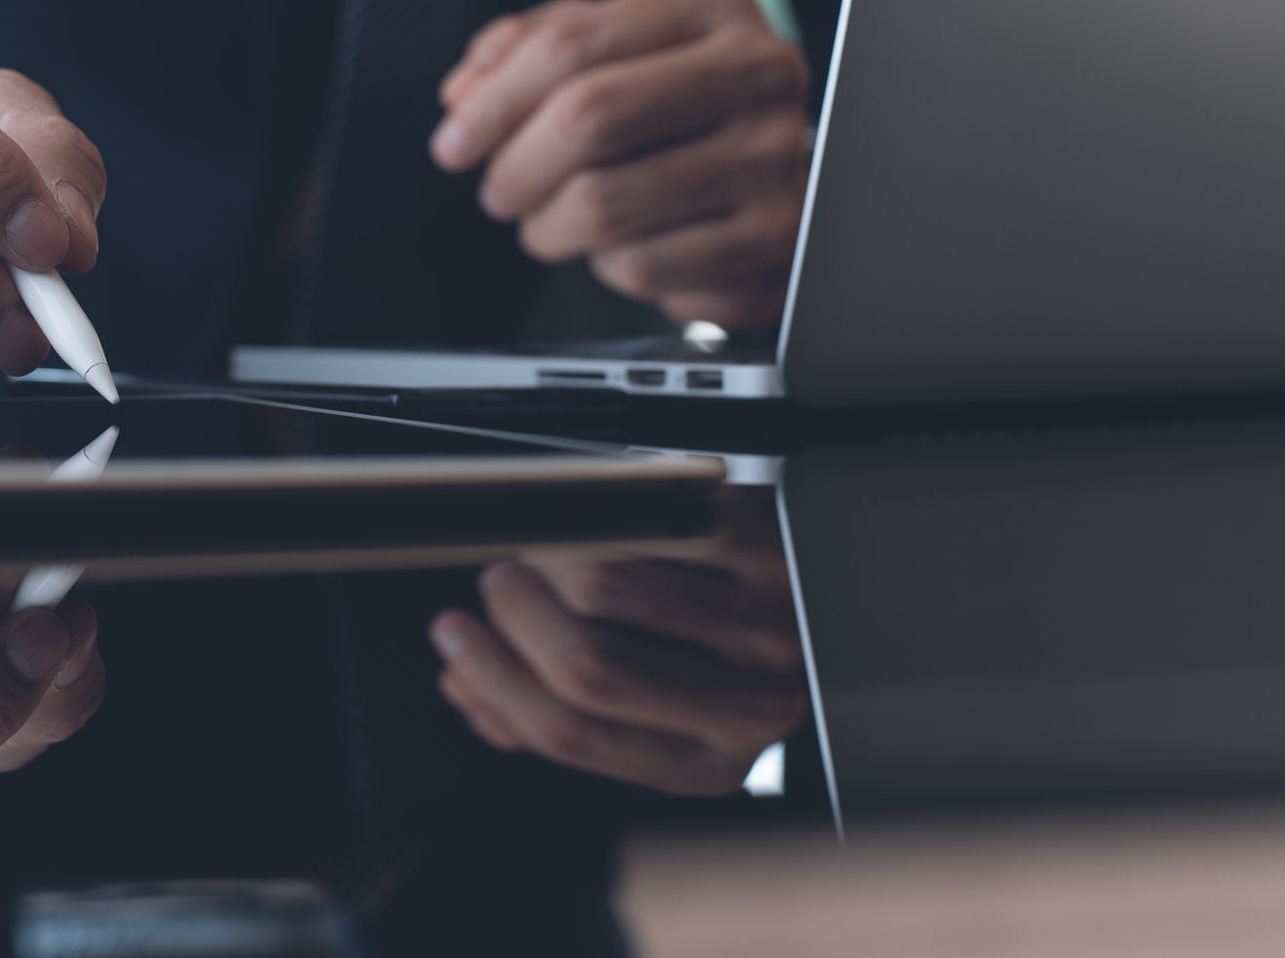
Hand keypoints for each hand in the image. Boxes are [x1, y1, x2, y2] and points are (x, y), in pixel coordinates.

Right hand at [427, 486, 804, 793]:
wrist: (830, 599)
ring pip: (607, 587)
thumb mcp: (656, 720)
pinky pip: (642, 526)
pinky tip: (593, 523)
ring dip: (548, 561)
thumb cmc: (732, 663)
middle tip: (493, 586)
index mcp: (709, 765)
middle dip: (513, 620)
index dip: (496, 682)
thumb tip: (465, 685)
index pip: (574, 735)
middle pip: (586, 666)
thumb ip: (551, 712)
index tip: (454, 640)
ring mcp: (763, 625)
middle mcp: (747, 707)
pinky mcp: (765, 549)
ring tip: (544, 552)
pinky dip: (596, 518)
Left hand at [430, 0, 807, 326]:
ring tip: (552, 220)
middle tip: (498, 191)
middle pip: (589, 117)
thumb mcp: (614, 51)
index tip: (454, 141)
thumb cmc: (682, 112)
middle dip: (515, 166)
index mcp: (712, 7)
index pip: (572, 43)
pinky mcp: (774, 238)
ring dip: (549, 226)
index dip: (493, 101)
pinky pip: (643, 266)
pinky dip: (608, 266)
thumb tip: (464, 93)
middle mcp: (758, 73)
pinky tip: (622, 246)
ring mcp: (775, 157)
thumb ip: (532, 52)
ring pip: (606, 203)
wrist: (780, 180)